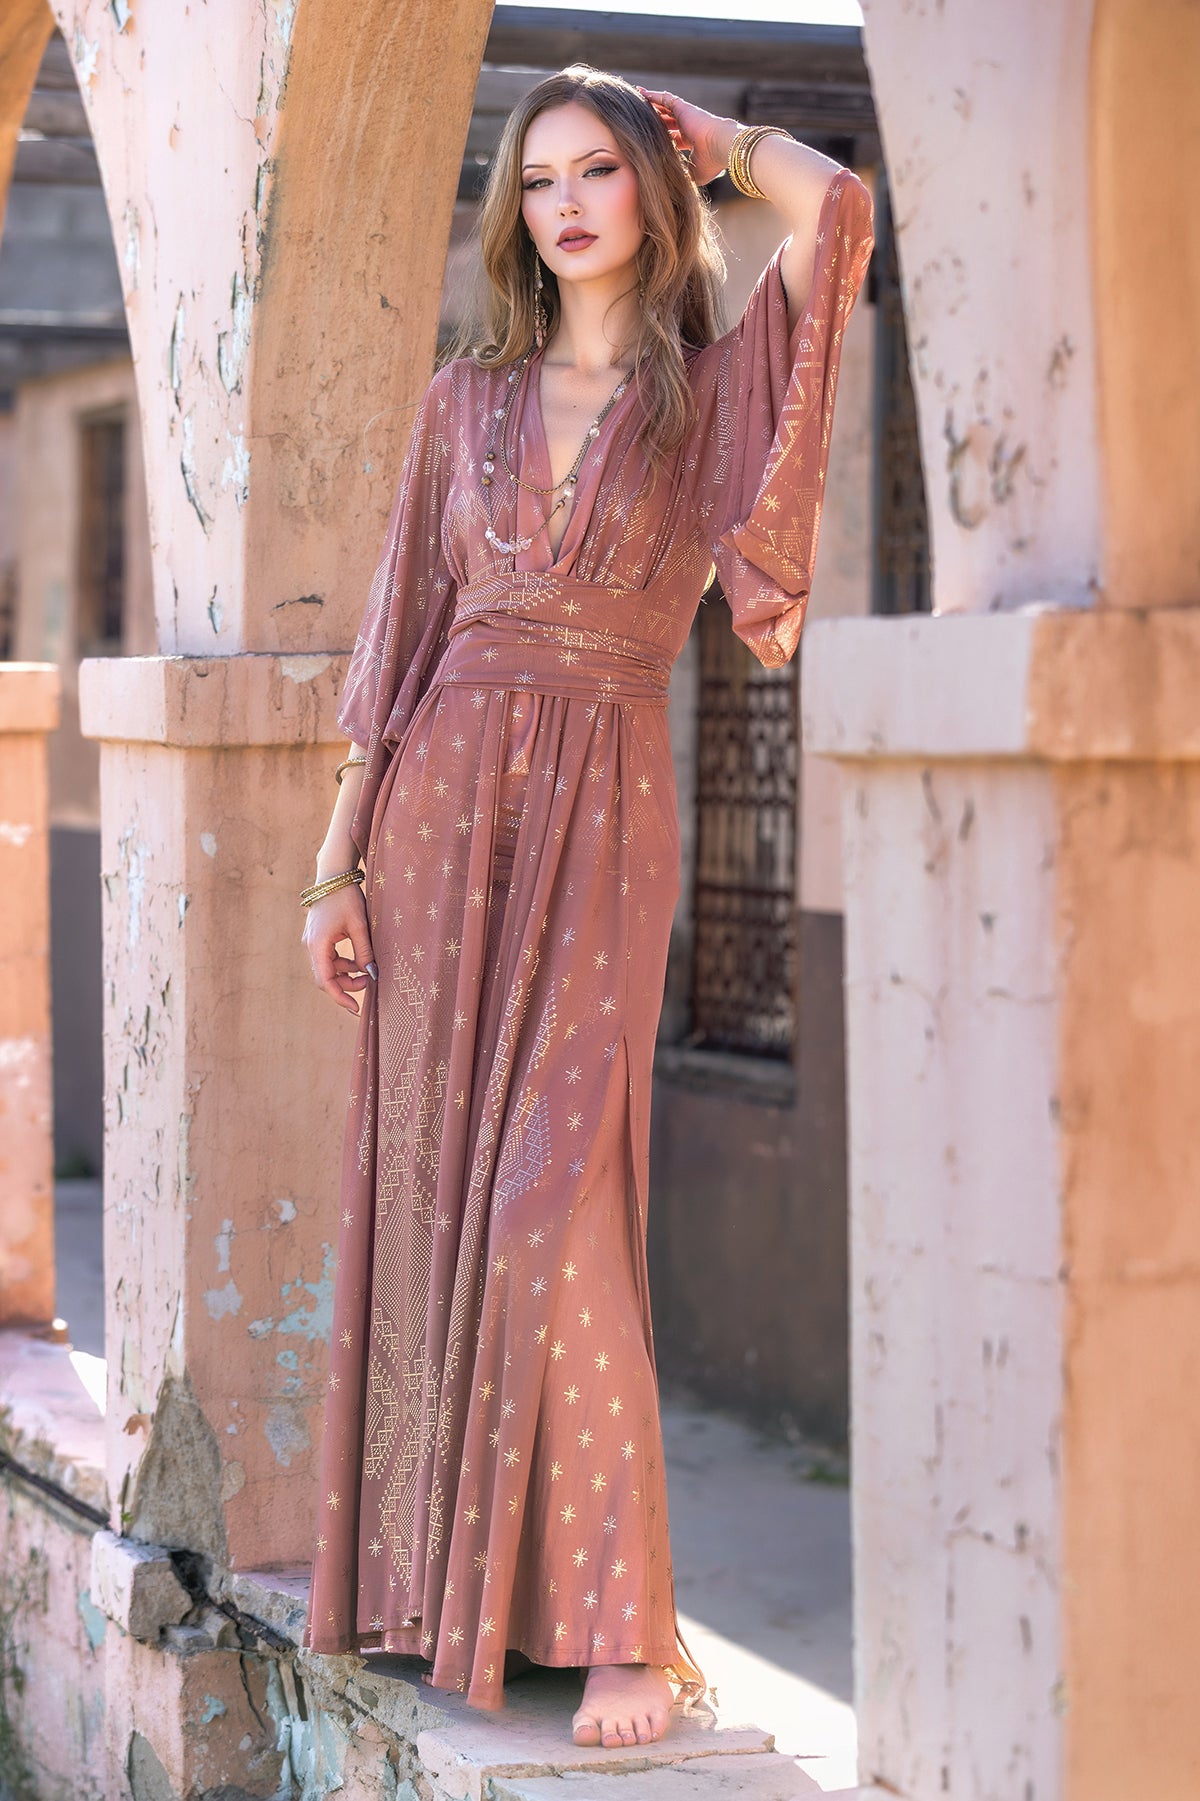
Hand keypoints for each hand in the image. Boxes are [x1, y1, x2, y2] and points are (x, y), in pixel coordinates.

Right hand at [302, 882, 375, 1014]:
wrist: (333, 876)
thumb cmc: (346, 897)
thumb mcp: (360, 925)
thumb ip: (364, 951)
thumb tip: (371, 974)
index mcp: (318, 944)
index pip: (326, 981)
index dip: (340, 997)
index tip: (356, 1007)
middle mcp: (310, 946)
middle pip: (325, 977)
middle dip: (346, 986)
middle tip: (368, 985)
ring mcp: (312, 942)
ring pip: (327, 969)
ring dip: (345, 974)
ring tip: (366, 972)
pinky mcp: (317, 938)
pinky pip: (328, 959)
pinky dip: (342, 964)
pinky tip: (357, 962)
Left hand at [637, 88, 736, 188]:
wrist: (720, 147)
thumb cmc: (710, 163)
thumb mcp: (694, 175)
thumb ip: (682, 176)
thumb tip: (672, 185)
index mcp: (691, 142)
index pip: (674, 138)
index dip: (663, 139)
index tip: (650, 141)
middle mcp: (687, 127)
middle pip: (667, 122)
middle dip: (656, 120)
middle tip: (640, 121)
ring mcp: (685, 116)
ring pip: (664, 108)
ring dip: (652, 105)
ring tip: (636, 100)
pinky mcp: (682, 108)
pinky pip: (664, 98)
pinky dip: (653, 95)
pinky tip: (640, 92)